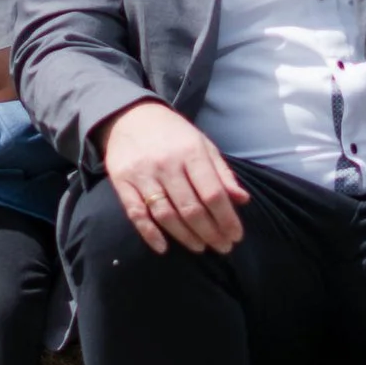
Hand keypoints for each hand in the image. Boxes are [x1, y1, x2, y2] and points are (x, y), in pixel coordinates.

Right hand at [98, 101, 247, 254]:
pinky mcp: (122, 183)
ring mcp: (143, 174)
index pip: (213, 193)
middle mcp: (167, 164)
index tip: (236, 236)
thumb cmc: (173, 134)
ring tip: (201, 248)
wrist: (130, 116)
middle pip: (191, 208)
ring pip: (166, 215)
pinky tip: (163, 248)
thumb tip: (243, 200)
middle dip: (211, 233)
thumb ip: (222, 173)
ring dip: (186, 237)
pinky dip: (149, 234)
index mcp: (191, 152)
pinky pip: (136, 214)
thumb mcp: (203, 145)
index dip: (227, 219)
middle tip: (223, 247)